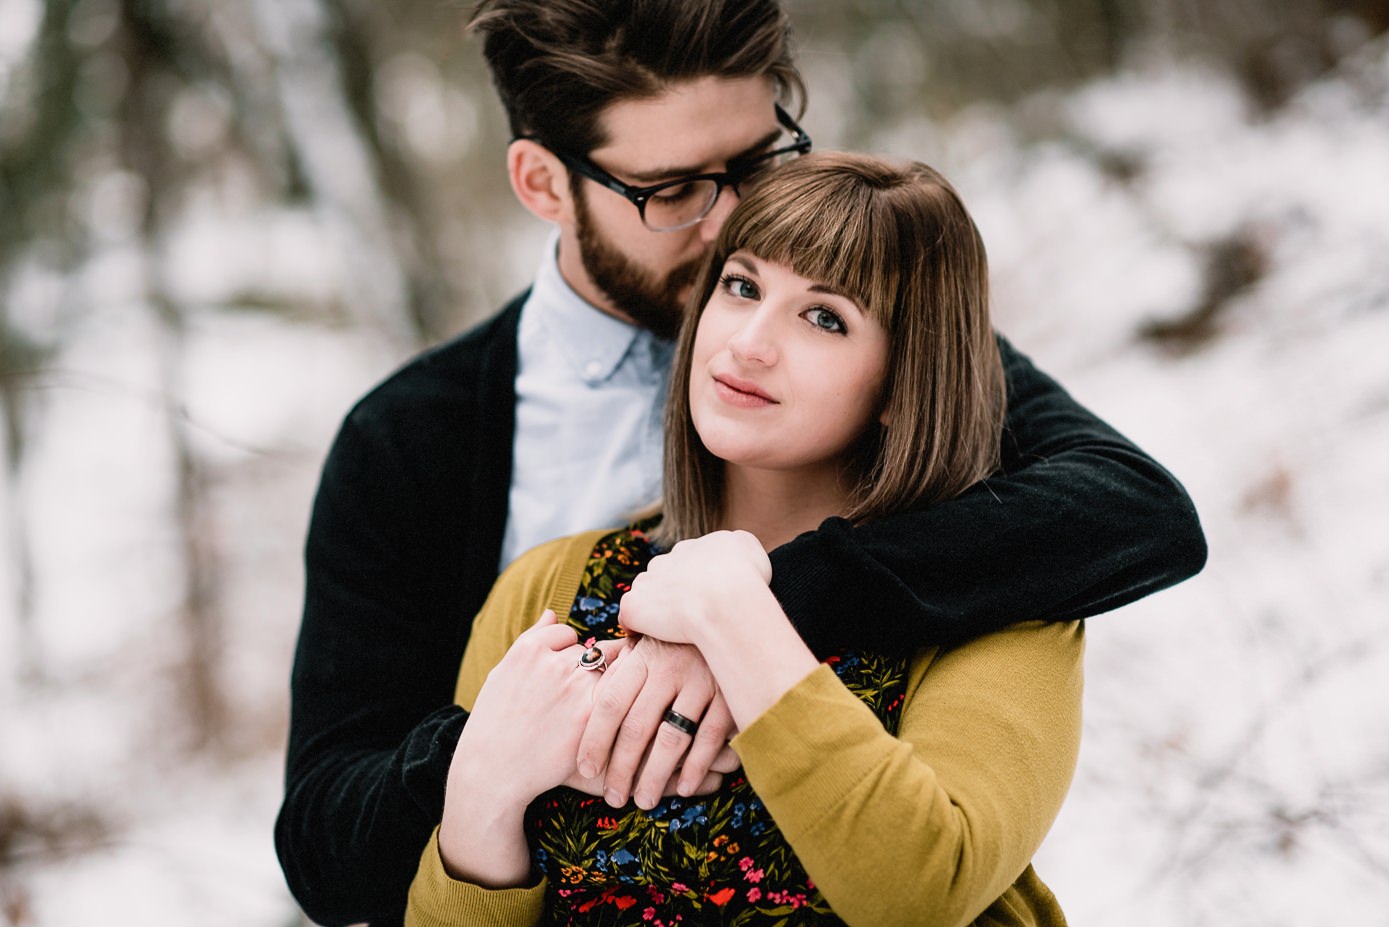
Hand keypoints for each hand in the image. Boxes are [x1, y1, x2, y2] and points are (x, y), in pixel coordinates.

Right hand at [449, 611, 622, 807]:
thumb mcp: (503, 673)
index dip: (563, 654)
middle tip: (570, 697)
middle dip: (586, 669)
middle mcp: (554, 663)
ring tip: (579, 713)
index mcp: (529, 649)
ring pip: (606, 670)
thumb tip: (553, 613)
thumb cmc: (496, 722)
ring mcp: (576, 688)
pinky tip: (596, 720)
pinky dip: (611, 704)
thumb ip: (532, 639)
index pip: (565, 634)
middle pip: (590, 651)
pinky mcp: (592, 715)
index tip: (555, 676)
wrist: (493, 771)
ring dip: (601, 686)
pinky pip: (614, 694)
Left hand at [576, 636, 740, 808]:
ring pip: (671, 739)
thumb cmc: (682, 634)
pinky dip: (694, 767)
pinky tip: (682, 788)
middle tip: (613, 796)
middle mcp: (669, 667)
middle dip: (621, 768)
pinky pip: (709, 739)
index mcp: (643, 656)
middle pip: (637, 727)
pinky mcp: (729, 695)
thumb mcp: (649, 634)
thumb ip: (621, 655)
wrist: (736, 614)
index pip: (610, 704)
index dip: (595, 740)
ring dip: (654, 776)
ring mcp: (701, 681)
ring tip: (642, 801)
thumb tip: (589, 668)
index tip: (586, 768)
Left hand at [618, 530, 771, 643]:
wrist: (725, 600)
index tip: (709, 601)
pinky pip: (629, 617)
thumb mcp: (752, 550)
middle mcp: (666, 559)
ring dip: (655, 609)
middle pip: (665, 575)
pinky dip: (635, 627)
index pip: (689, 562)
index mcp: (693, 547)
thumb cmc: (746, 580)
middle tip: (693, 618)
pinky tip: (649, 639)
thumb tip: (735, 555)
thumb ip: (739, 546)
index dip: (699, 583)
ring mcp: (647, 582)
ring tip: (674, 631)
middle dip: (675, 593)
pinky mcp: (634, 606)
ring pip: (646, 594)